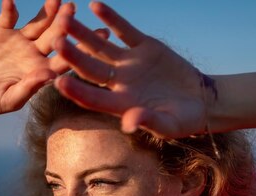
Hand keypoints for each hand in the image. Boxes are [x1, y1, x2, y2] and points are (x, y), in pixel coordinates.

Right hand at [0, 0, 72, 117]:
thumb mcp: (9, 100)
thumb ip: (29, 88)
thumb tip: (50, 75)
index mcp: (43, 71)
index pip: (65, 60)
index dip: (78, 50)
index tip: (89, 41)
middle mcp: (36, 53)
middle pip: (54, 35)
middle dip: (64, 23)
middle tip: (72, 9)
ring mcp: (21, 40)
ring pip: (38, 22)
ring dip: (47, 10)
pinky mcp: (2, 29)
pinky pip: (8, 16)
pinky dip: (10, 8)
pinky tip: (10, 0)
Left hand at [53, 1, 207, 138]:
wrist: (200, 100)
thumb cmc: (184, 120)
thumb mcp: (169, 125)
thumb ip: (149, 122)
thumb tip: (129, 123)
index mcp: (121, 104)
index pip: (93, 98)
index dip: (76, 91)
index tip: (59, 81)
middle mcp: (119, 83)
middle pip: (90, 68)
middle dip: (72, 55)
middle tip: (55, 41)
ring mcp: (129, 63)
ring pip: (101, 46)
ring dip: (83, 33)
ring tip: (65, 17)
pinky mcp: (143, 47)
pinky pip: (124, 30)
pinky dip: (111, 19)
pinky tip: (95, 6)